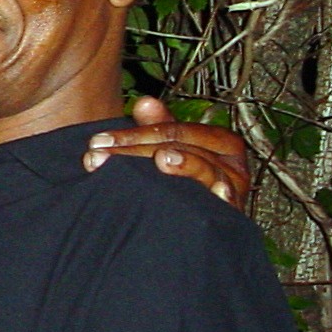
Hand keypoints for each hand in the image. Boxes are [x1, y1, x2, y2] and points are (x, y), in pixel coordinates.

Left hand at [83, 95, 250, 206]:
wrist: (205, 230)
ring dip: (178, 164)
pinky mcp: (232, 214)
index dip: (134, 133)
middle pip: (181, 147)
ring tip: (162, 159)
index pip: (172, 130)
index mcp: (220, 142)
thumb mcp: (171, 151)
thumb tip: (144, 101)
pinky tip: (212, 190)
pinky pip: (227, 201)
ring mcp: (233, 189)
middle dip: (137, 150)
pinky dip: (222, 194)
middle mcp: (230, 164)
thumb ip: (158, 127)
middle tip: (98, 156)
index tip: (99, 142)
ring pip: (202, 169)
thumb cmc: (189, 183)